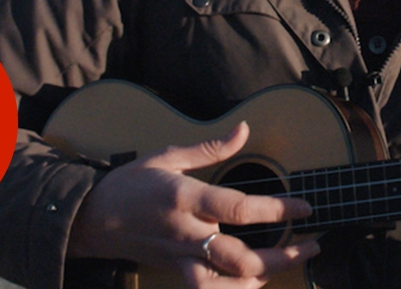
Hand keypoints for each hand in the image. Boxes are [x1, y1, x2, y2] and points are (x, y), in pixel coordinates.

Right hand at [68, 121, 318, 288]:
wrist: (89, 219)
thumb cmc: (130, 183)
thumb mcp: (167, 155)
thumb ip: (211, 147)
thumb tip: (245, 128)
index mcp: (185, 197)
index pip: (238, 209)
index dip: (277, 210)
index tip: (306, 208)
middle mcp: (184, 232)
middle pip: (240, 256)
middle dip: (283, 255)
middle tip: (311, 245)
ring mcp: (179, 257)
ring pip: (225, 282)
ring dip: (262, 277)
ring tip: (290, 262)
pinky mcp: (174, 271)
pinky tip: (255, 280)